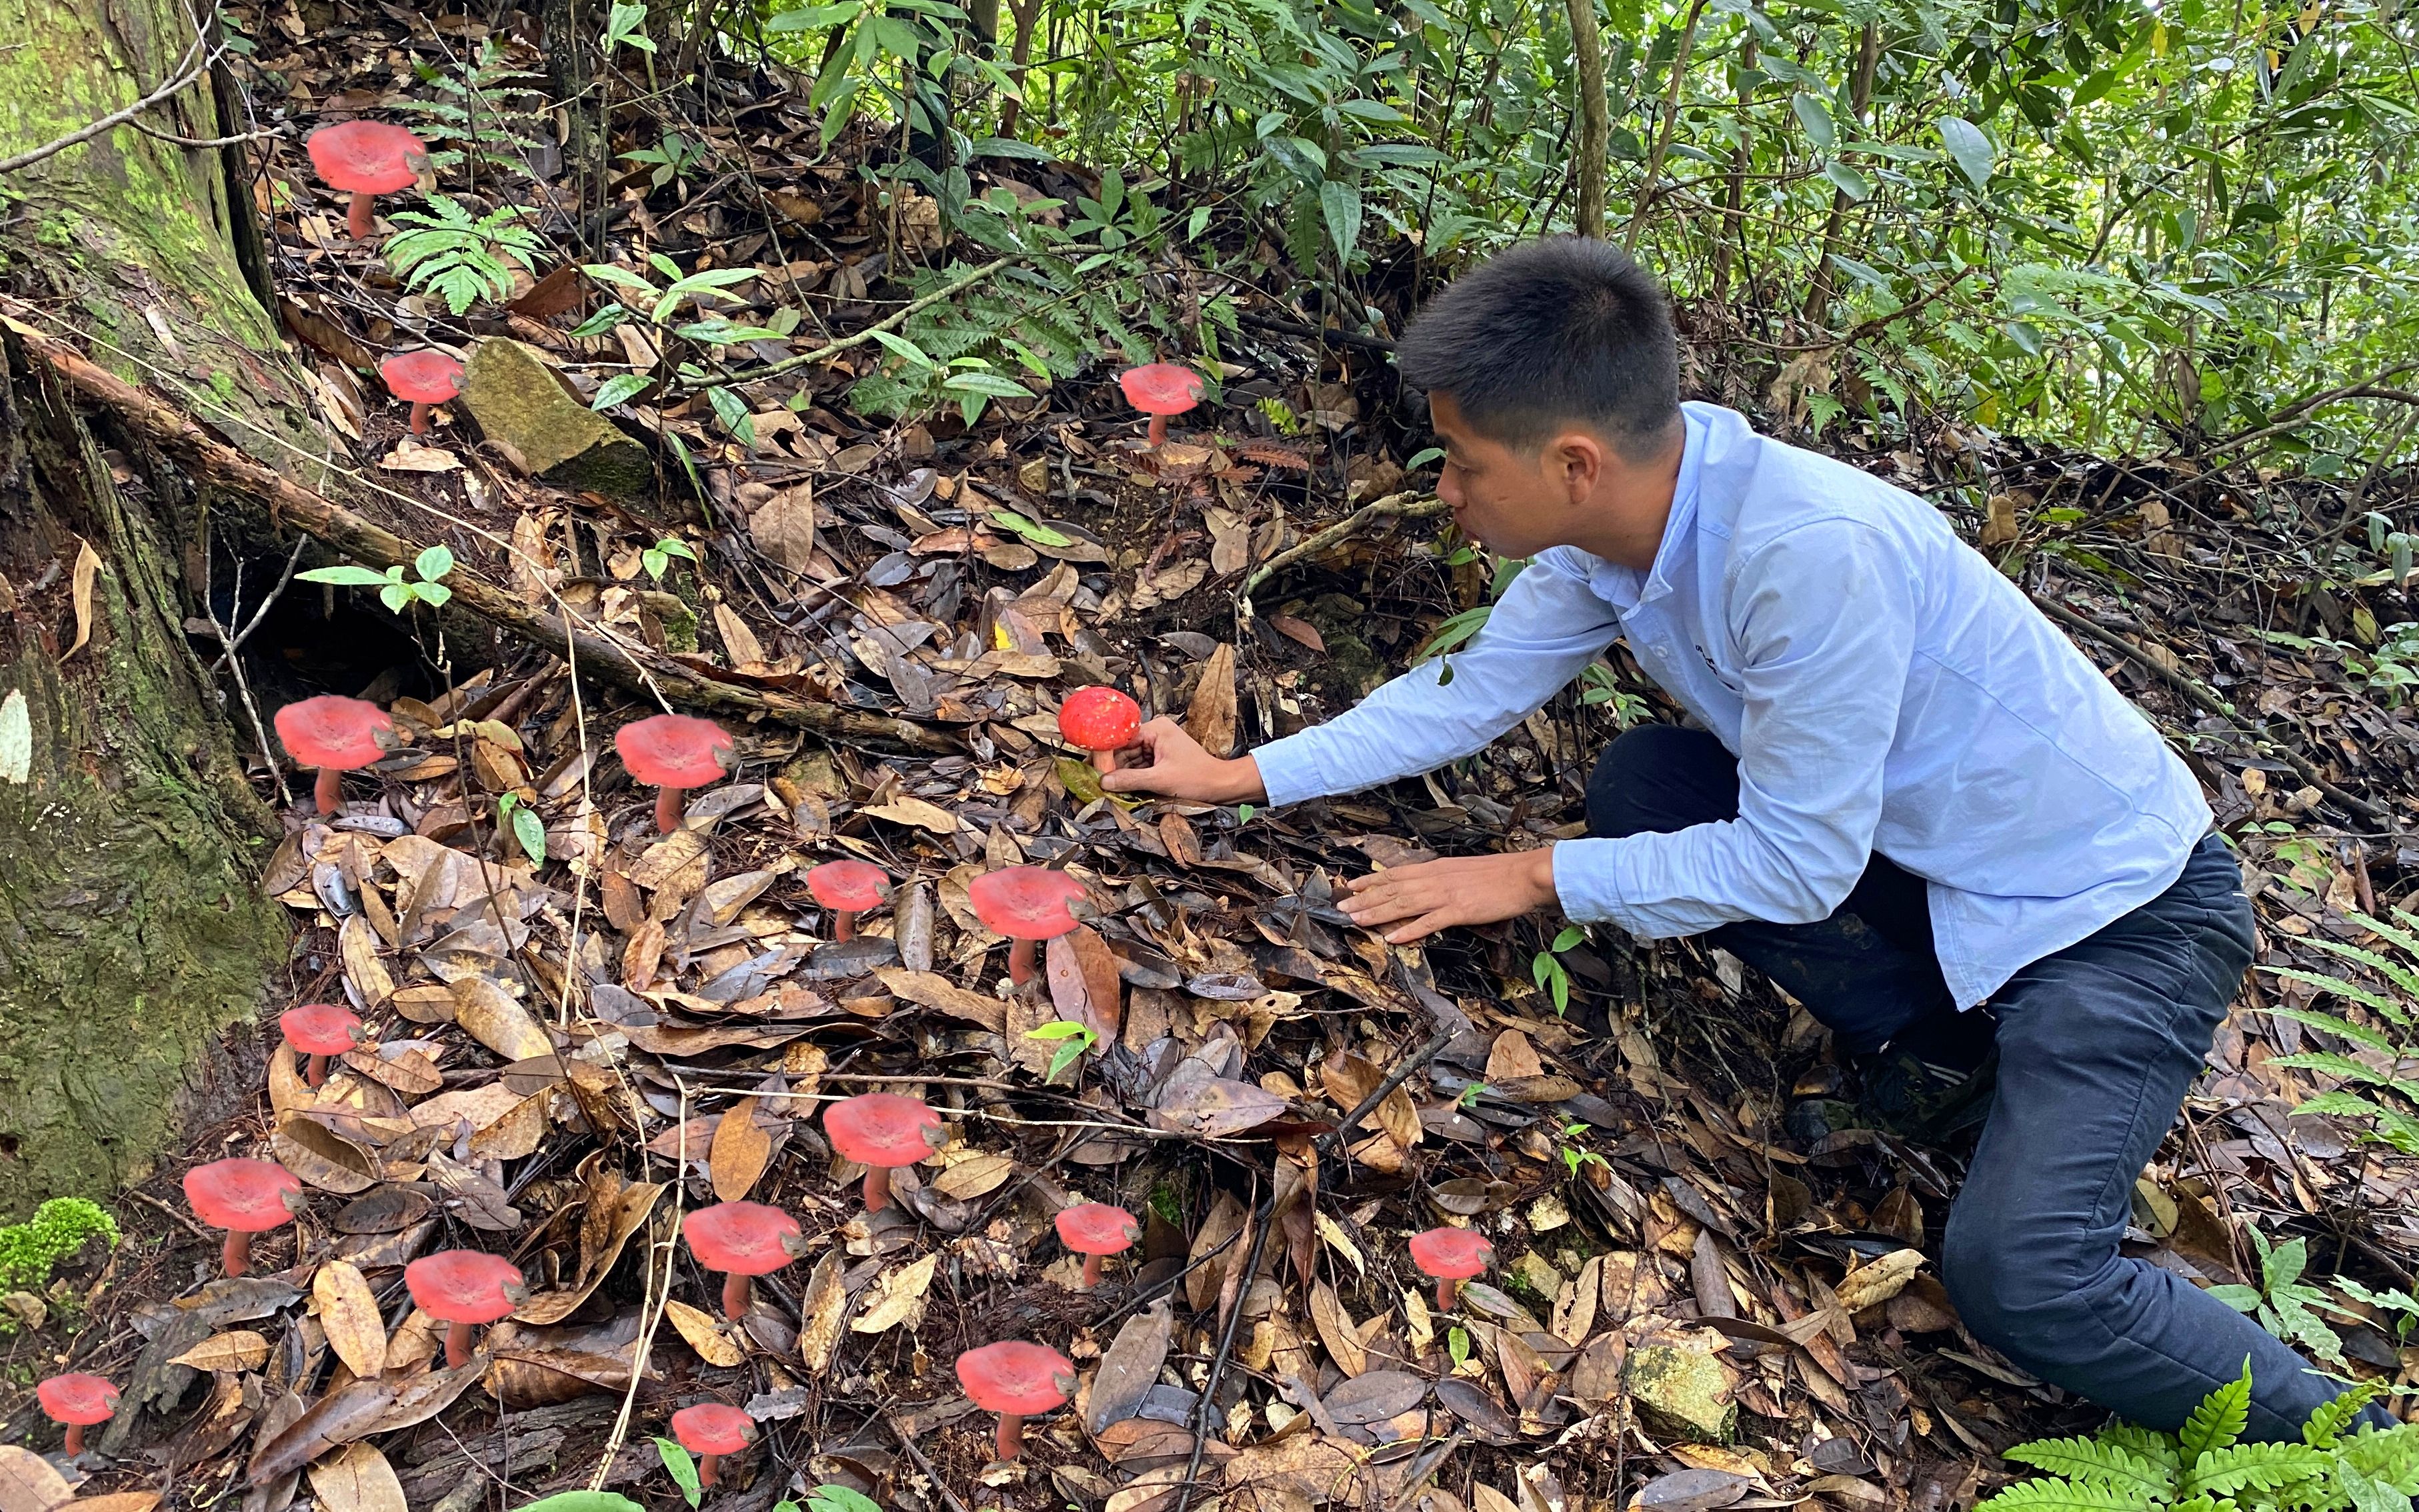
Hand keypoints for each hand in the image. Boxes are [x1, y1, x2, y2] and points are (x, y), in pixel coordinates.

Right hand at [1097, 718, 1267, 803]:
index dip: (1106, 755)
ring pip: (1130, 758)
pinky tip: (1123, 787)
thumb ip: (1130, 780)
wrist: (1221, 785)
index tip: (1094, 770)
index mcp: (1157, 729)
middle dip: (1113, 766)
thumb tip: (1103, 782)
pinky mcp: (1161, 757)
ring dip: (1122, 773)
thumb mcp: (1160, 780)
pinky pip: (1140, 764)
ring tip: (1109, 787)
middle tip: (1099, 783)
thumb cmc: (1197, 778)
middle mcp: (1156, 732)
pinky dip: (1132, 776)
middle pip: (1124, 748)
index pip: (1122, 738)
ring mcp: (1159, 744)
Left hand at [1338, 849, 1560, 943]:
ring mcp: (1445, 895)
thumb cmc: (1499, 874)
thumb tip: (1424, 886)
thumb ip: (1442, 878)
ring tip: (1356, 920)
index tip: (1350, 887)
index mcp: (1436, 868)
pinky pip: (1428, 922)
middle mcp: (1435, 879)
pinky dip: (1408, 930)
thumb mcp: (1463, 871)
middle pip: (1393, 889)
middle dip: (1365, 899)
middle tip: (1341, 909)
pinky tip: (1392, 937)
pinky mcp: (1459, 910)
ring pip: (1403, 903)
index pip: (1396, 874)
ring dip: (1377, 913)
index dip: (1371, 881)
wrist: (1524, 875)